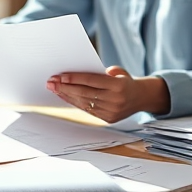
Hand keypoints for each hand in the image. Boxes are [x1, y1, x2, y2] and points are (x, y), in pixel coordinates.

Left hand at [46, 66, 169, 122]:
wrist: (140, 98)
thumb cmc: (124, 81)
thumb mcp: (118, 72)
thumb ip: (101, 73)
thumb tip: (77, 74)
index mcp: (118, 86)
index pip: (92, 81)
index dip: (74, 79)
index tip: (60, 76)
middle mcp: (115, 100)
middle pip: (85, 93)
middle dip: (65, 87)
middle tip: (51, 82)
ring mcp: (111, 111)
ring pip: (84, 103)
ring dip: (67, 95)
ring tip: (54, 88)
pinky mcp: (107, 119)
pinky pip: (87, 110)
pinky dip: (74, 102)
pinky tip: (65, 96)